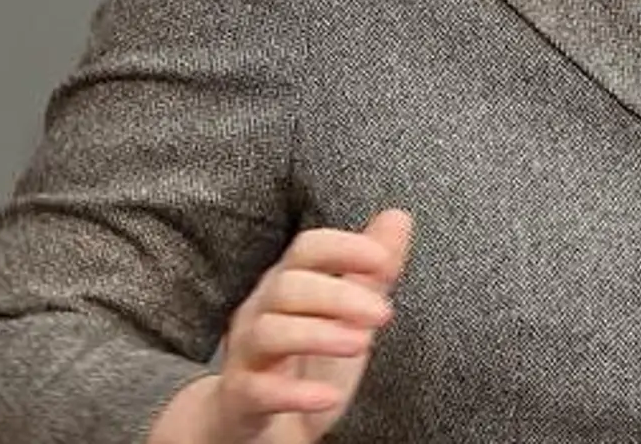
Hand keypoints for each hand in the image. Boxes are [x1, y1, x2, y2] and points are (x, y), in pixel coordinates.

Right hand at [205, 209, 413, 443]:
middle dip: (338, 295)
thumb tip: (399, 217)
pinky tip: (328, 397)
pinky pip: (258, 390)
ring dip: (318, 335)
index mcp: (288, 285)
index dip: (343, 248)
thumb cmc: (306, 363)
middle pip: (288, 287)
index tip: (382, 259)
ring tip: (362, 345)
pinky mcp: (241, 398)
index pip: (307, 249)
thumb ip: (371, 272)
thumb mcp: (345, 316)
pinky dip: (294, 394)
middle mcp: (261, 312)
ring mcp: (247, 354)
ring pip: (269, 332)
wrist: (265, 428)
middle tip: (384, 313)